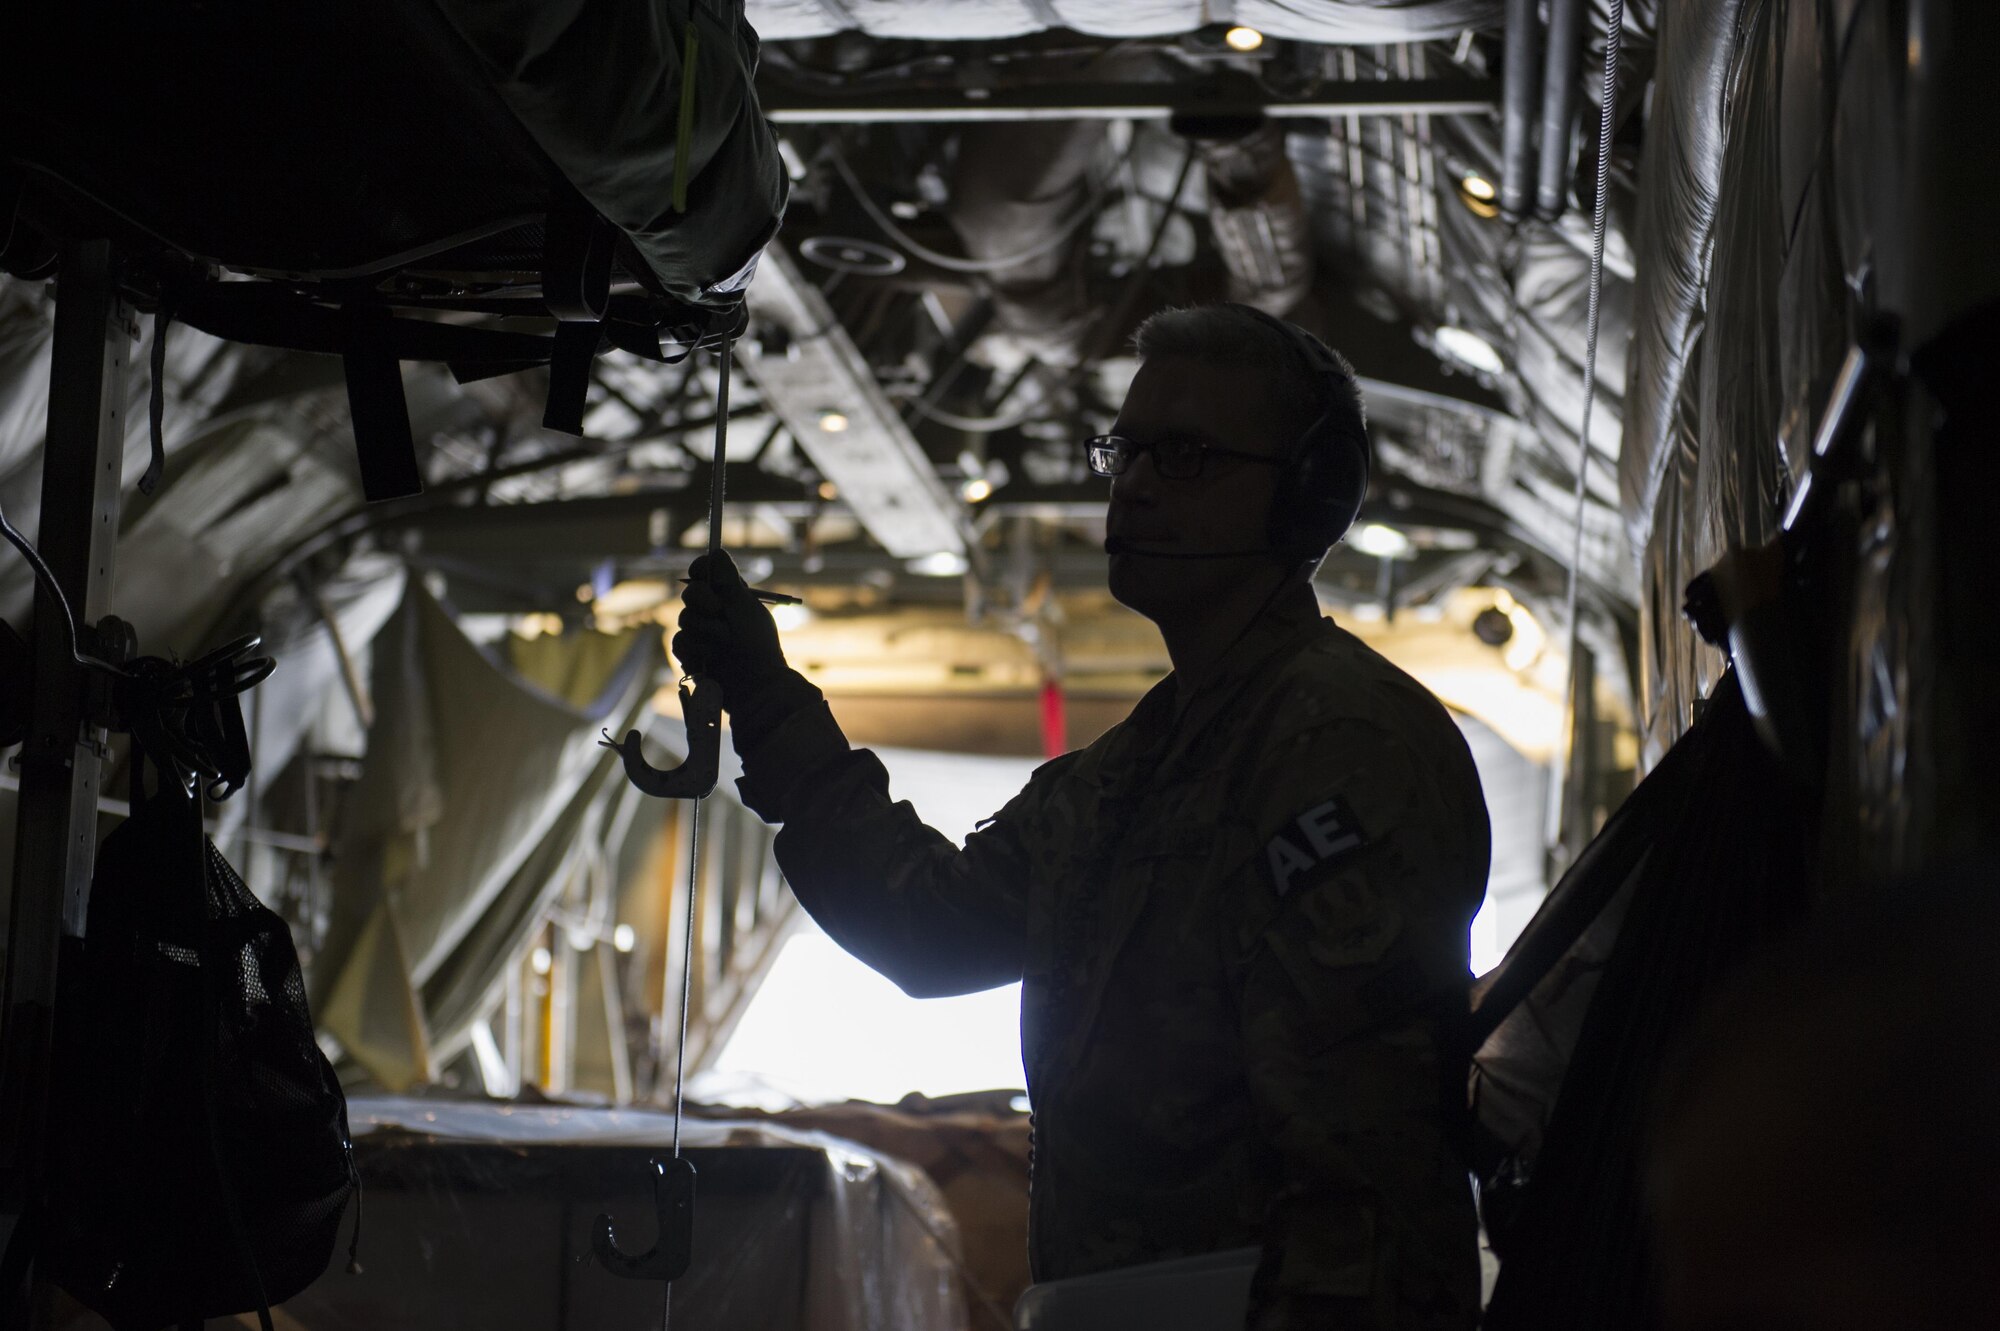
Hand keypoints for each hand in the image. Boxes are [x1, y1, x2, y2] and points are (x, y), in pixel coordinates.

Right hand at [672, 551, 790, 703]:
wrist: (753, 685)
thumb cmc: (755, 644)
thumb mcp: (744, 605)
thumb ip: (727, 579)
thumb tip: (716, 550)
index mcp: (732, 596)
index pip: (706, 572)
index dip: (701, 569)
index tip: (701, 572)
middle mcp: (716, 612)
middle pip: (691, 592)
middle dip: (703, 601)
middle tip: (718, 611)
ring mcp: (702, 633)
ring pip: (684, 619)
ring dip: (704, 631)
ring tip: (722, 645)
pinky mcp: (692, 654)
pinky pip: (679, 642)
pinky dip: (694, 649)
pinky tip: (708, 659)